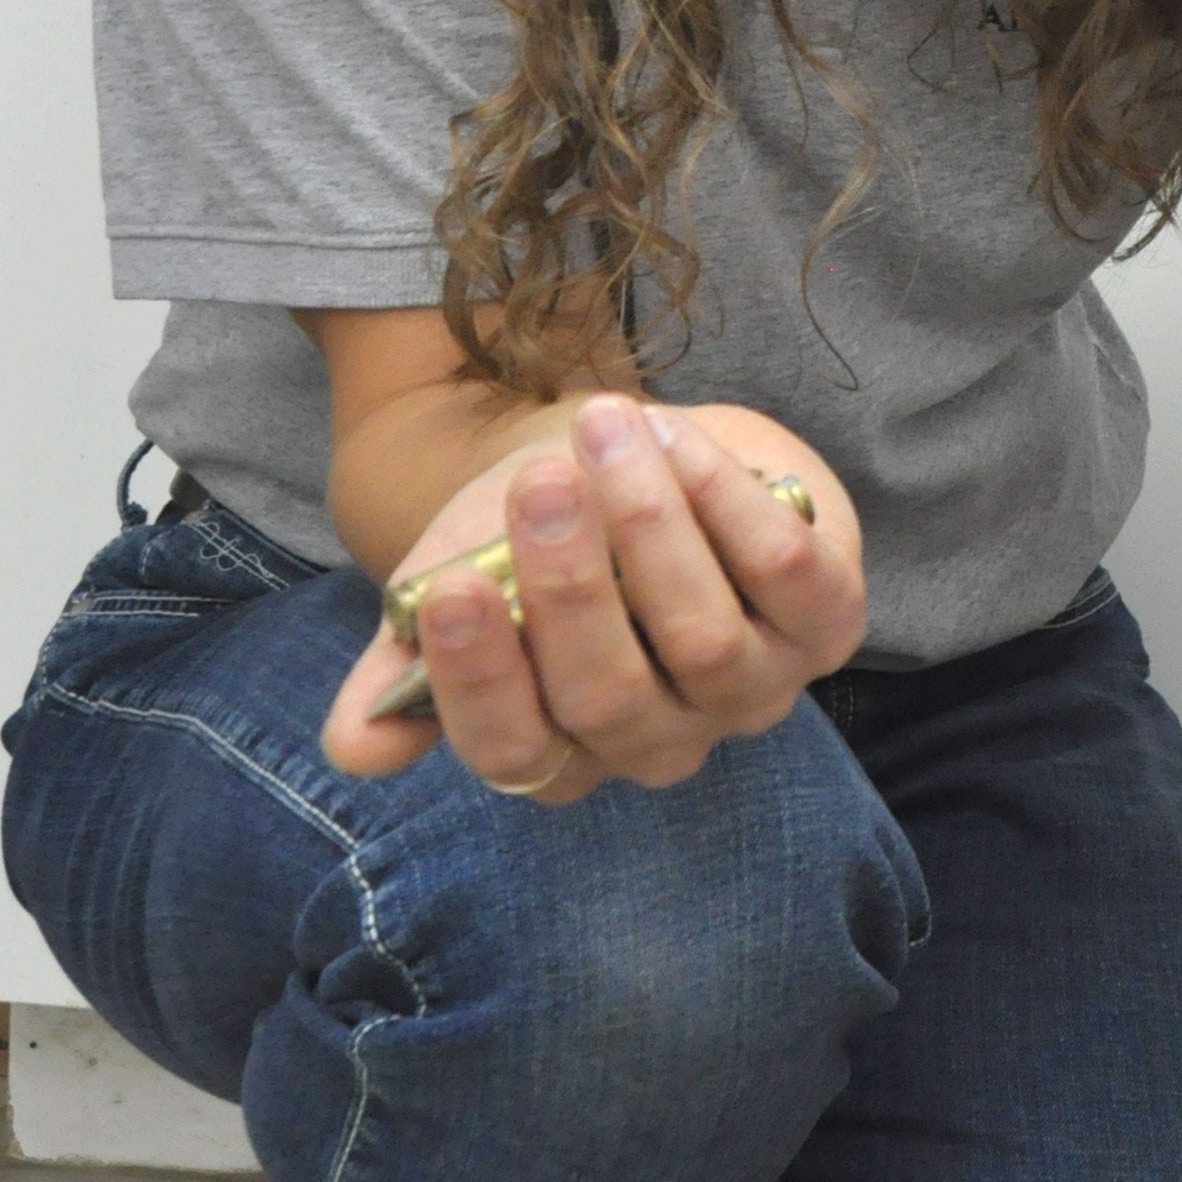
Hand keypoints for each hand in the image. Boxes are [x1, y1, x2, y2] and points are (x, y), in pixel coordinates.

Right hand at [320, 394, 866, 801]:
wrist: (633, 459)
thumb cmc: (534, 538)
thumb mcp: (457, 582)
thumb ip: (404, 663)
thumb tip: (355, 749)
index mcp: (563, 750)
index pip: (515, 748)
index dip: (479, 677)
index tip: (444, 586)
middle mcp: (661, 743)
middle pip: (609, 696)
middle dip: (570, 587)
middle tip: (539, 484)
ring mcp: (752, 692)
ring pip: (701, 638)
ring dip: (652, 528)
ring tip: (606, 431)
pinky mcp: (827, 626)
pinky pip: (789, 577)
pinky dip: (733, 504)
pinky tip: (680, 442)